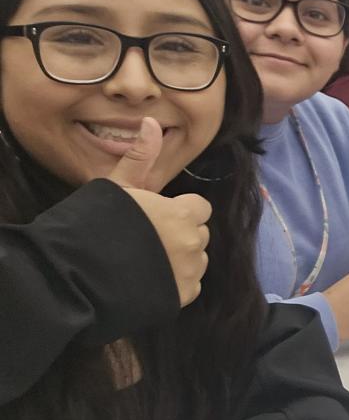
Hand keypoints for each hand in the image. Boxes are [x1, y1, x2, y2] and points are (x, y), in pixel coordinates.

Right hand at [108, 118, 210, 306]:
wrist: (76, 274)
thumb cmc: (96, 224)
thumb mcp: (117, 187)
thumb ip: (140, 157)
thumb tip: (151, 121)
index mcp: (181, 215)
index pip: (200, 208)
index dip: (180, 211)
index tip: (156, 216)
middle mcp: (193, 244)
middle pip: (198, 235)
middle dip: (180, 235)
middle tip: (146, 239)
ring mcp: (189, 273)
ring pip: (196, 261)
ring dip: (180, 260)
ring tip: (145, 261)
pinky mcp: (182, 298)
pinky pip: (190, 286)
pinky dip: (175, 283)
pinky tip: (148, 279)